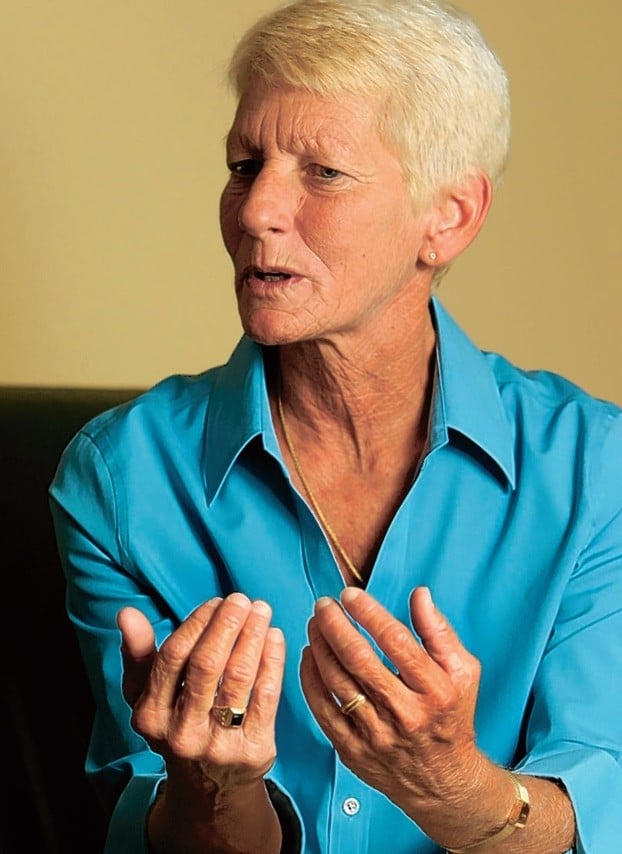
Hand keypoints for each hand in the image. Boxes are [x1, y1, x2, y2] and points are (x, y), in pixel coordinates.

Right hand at [117, 593, 284, 793]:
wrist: (209, 786)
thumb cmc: (177, 722)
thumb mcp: (147, 696)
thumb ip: (138, 653)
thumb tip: (127, 613)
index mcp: (151, 716)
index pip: (174, 657)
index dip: (197, 623)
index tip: (215, 601)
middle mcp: (182, 733)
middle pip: (208, 664)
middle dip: (227, 624)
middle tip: (242, 599)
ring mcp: (218, 745)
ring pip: (240, 677)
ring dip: (253, 636)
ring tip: (261, 610)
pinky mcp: (253, 751)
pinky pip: (267, 696)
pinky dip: (273, 660)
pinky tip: (274, 637)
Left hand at [299, 586, 487, 842]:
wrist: (443, 782)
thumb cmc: (451, 715)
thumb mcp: (463, 672)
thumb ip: (439, 631)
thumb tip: (419, 594)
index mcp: (435, 690)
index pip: (396, 641)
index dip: (369, 613)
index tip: (350, 594)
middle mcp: (406, 714)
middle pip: (360, 660)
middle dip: (335, 625)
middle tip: (323, 604)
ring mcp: (377, 736)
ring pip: (337, 682)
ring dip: (320, 646)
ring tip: (314, 624)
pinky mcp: (353, 751)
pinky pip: (323, 709)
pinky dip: (311, 678)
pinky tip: (308, 655)